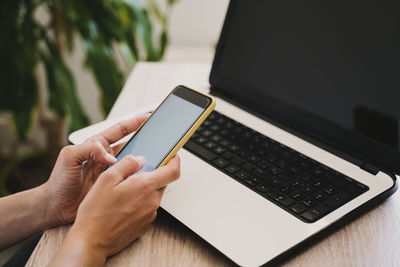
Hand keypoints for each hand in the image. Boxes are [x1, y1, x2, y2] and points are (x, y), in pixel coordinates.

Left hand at [42, 114, 148, 225]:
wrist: (56, 206)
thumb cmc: (59, 180)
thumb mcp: (69, 157)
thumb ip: (88, 149)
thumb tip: (109, 155)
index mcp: (97, 145)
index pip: (119, 130)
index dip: (134, 122)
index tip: (147, 117)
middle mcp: (106, 157)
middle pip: (130, 144)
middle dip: (145, 140)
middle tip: (158, 138)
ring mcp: (111, 172)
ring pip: (133, 162)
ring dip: (144, 159)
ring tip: (157, 158)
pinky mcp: (113, 186)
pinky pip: (130, 179)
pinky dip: (139, 177)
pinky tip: (147, 177)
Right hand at [50, 155, 179, 265]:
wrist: (91, 241)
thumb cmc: (96, 211)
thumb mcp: (107, 179)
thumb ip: (127, 164)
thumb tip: (141, 159)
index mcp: (145, 187)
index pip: (173, 171)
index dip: (175, 161)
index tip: (172, 156)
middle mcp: (152, 201)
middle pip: (162, 183)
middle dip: (152, 176)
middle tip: (134, 174)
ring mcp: (150, 215)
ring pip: (153, 196)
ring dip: (144, 190)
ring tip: (123, 192)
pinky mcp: (144, 225)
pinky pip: (147, 208)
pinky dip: (139, 203)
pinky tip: (122, 205)